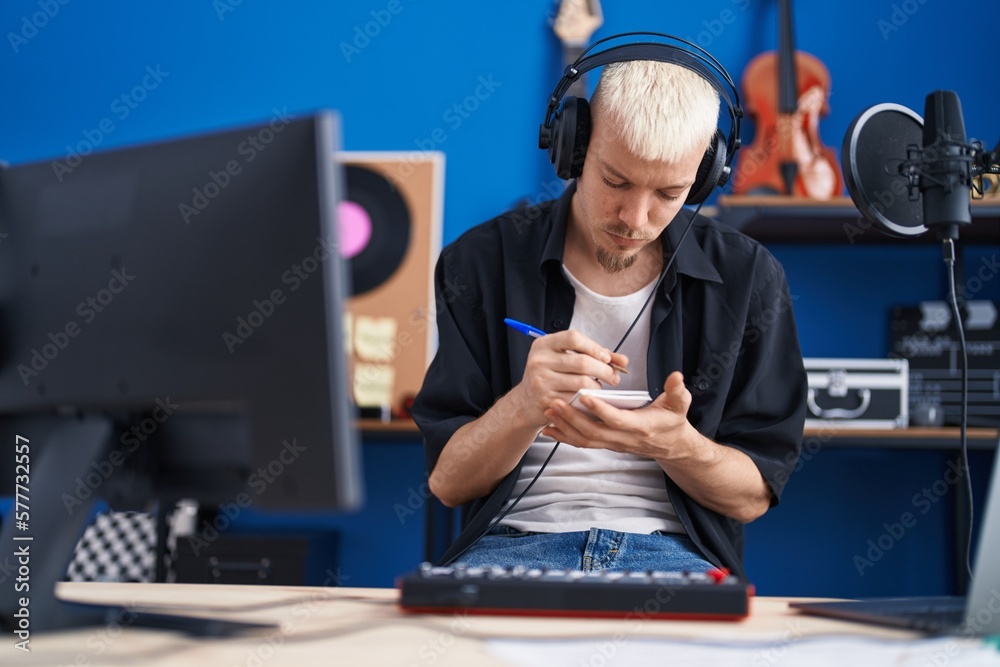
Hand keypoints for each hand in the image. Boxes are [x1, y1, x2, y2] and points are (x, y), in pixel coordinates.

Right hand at [513, 329, 627, 428]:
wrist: (526, 401)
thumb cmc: (551, 375)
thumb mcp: (564, 358)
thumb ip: (592, 355)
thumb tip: (623, 360)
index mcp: (543, 344)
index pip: (574, 338)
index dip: (594, 347)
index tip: (606, 358)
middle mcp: (539, 361)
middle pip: (582, 362)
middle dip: (604, 370)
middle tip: (614, 376)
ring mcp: (541, 381)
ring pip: (583, 382)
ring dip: (598, 386)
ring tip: (599, 386)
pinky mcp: (547, 400)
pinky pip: (577, 398)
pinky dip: (588, 398)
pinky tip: (589, 398)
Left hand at [540, 371, 694, 459]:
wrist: (670, 444)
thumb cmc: (672, 421)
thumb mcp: (679, 404)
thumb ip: (677, 391)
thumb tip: (676, 377)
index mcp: (641, 426)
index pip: (617, 420)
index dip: (600, 409)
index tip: (584, 396)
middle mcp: (624, 438)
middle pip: (594, 431)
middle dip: (572, 417)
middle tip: (555, 402)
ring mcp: (613, 443)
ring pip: (585, 439)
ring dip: (565, 426)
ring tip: (549, 411)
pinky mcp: (606, 444)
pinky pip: (582, 443)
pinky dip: (564, 437)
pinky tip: (549, 428)